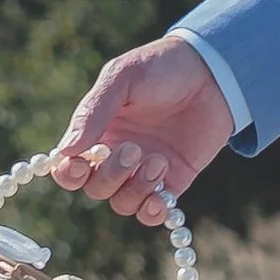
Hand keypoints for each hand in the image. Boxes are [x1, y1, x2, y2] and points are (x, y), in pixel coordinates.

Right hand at [49, 36, 234, 225]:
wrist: (213, 72)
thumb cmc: (161, 67)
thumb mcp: (123, 78)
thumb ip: (93, 111)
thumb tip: (66, 151)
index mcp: (97, 132)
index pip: (70, 166)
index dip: (68, 173)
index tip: (78, 165)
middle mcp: (117, 155)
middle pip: (96, 188)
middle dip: (111, 175)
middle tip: (134, 149)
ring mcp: (145, 170)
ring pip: (123, 202)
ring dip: (136, 189)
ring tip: (159, 161)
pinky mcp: (175, 180)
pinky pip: (154, 211)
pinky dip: (153, 212)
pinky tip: (162, 199)